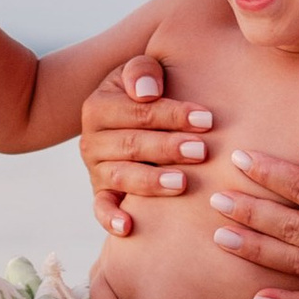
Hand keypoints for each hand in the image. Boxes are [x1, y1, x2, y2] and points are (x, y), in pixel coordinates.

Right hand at [78, 54, 215, 236]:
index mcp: (98, 106)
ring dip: (151, 181)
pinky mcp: (101, 193)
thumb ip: (142, 71)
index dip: (172, 115)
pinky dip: (111, 218)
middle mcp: (92, 139)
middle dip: (168, 148)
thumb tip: (147, 92)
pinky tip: (128, 227)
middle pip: (131, 145)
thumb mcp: (141, 73)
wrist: (127, 118)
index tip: (206, 119)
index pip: (138, 111)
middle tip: (201, 151)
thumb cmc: (145, 93)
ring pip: (120, 176)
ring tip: (182, 182)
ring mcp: (96, 169)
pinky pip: (101, 208)